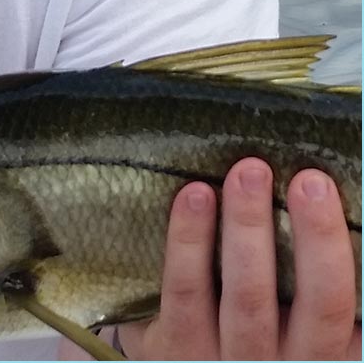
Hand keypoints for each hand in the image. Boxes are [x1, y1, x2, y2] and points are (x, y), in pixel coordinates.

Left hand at [122, 157, 360, 359]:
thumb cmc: (253, 333)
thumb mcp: (296, 324)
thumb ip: (313, 282)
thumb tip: (340, 208)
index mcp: (325, 355)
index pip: (343, 308)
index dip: (341, 252)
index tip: (329, 190)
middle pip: (316, 307)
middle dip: (315, 238)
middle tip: (308, 179)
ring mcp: (228, 362)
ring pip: (246, 296)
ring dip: (248, 227)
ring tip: (248, 173)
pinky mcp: (174, 350)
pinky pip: (185, 292)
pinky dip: (190, 239)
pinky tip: (196, 195)